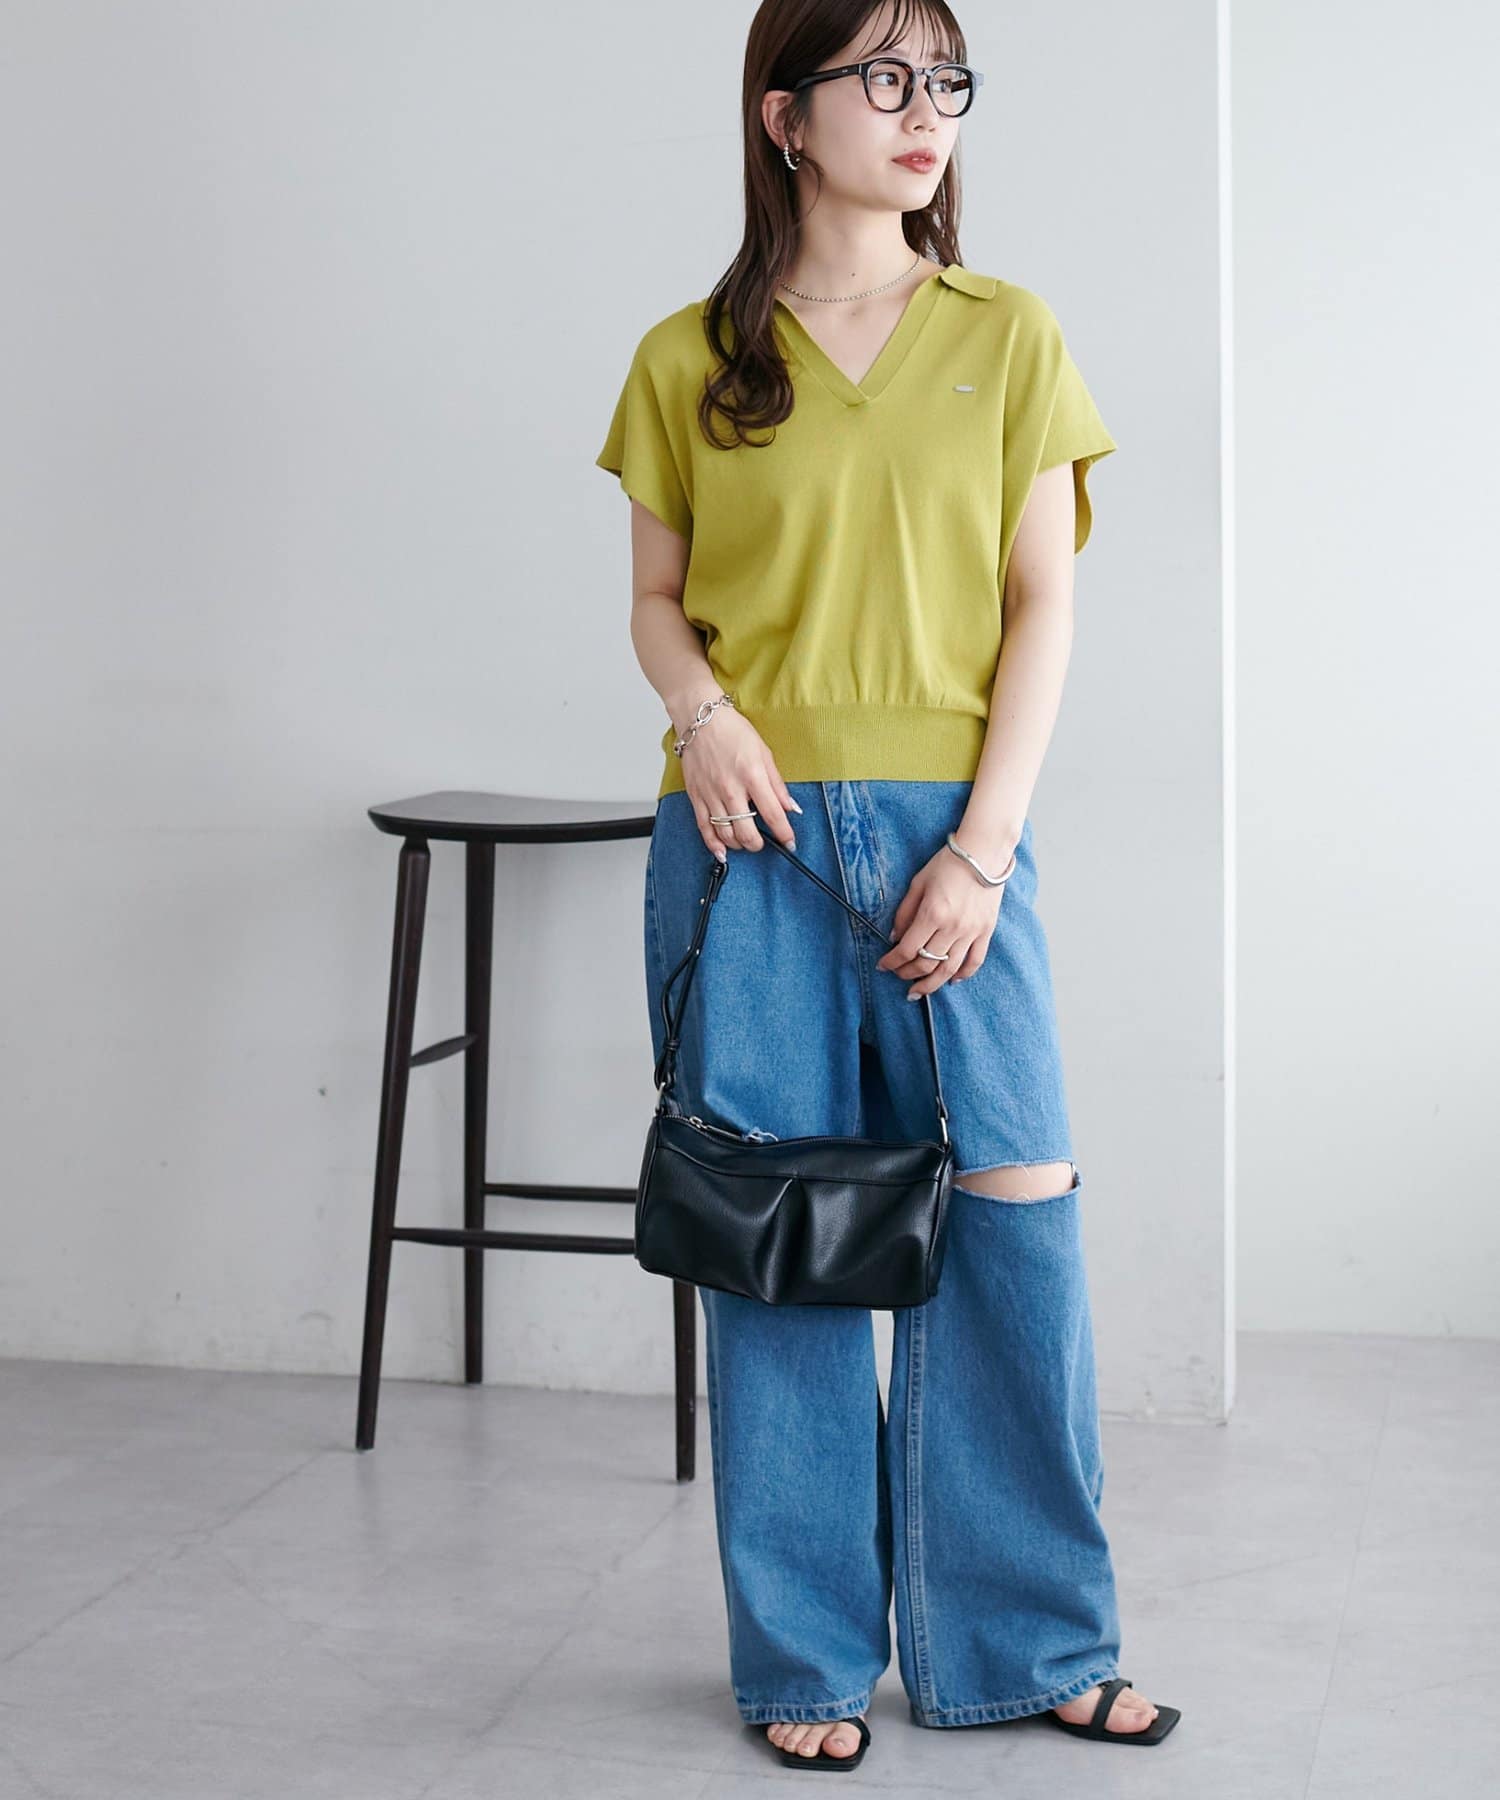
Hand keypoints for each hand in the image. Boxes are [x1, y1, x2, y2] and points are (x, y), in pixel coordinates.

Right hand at [679, 705, 799, 858]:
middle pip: (747, 831)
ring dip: (739, 844)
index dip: (784, 833)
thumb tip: (791, 807)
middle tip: (764, 842)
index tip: (790, 842)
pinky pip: (704, 827)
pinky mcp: (696, 796)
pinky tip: (722, 851)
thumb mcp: (764, 753)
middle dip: (759, 844)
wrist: (700, 720)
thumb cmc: (732, 731)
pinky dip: (713, 844)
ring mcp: (711, 794)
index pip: (772, 814)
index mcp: (752, 776)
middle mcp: (731, 789)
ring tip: (746, 842)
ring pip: (726, 833)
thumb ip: (777, 784)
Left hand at [875, 842, 1010, 997]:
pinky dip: (962, 975)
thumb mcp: (918, 883)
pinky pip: (974, 961)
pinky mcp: (986, 932)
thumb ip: (904, 912)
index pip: (906, 949)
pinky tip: (951, 981)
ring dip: (931, 984)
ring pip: (949, 969)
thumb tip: (894, 937)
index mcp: (932, 914)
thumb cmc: (948, 863)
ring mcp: (971, 932)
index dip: (891, 962)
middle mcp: (952, 927)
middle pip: (926, 963)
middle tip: (898, 977)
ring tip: (919, 992)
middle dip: (908, 974)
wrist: (984, 853)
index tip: (883, 966)